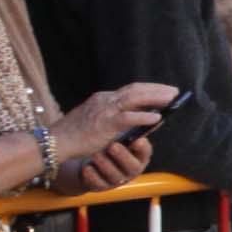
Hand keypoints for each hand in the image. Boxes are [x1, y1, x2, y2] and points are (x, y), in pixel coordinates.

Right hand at [57, 82, 181, 166]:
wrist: (57, 142)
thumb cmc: (80, 136)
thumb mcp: (105, 125)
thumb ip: (128, 122)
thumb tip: (155, 121)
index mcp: (104, 99)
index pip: (131, 89)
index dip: (150, 89)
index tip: (165, 90)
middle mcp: (105, 100)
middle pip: (135, 90)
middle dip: (156, 90)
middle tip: (174, 92)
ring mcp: (104, 110)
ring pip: (134, 98)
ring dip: (155, 98)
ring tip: (171, 100)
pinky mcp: (103, 123)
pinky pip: (127, 117)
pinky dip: (144, 117)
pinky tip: (157, 119)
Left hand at [61, 134, 151, 193]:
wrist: (90, 162)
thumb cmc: (109, 145)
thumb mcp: (122, 137)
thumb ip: (133, 128)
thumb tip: (150, 113)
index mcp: (138, 157)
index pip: (145, 153)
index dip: (142, 148)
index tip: (137, 139)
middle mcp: (130, 170)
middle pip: (131, 166)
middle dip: (122, 156)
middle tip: (112, 145)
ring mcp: (116, 180)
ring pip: (114, 175)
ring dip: (104, 164)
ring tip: (95, 154)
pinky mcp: (101, 186)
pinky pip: (97, 183)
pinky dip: (91, 175)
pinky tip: (87, 167)